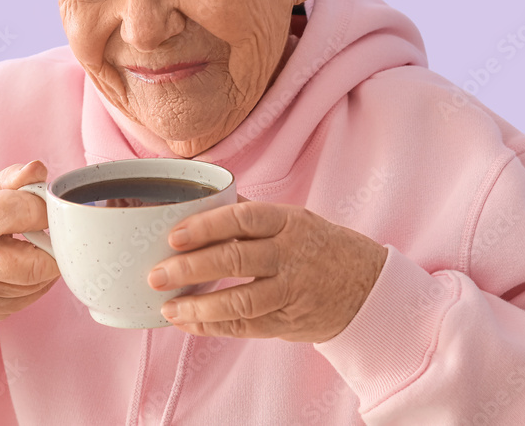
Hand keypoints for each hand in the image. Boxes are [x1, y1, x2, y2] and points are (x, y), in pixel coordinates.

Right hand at [0, 161, 60, 319]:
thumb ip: (13, 179)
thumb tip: (39, 170)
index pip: (28, 212)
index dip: (47, 208)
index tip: (49, 209)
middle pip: (40, 262)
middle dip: (55, 247)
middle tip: (50, 235)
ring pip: (38, 283)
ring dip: (47, 265)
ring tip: (34, 249)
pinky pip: (29, 299)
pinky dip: (35, 283)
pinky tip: (24, 267)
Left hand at [148, 201, 387, 342]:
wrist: (368, 287)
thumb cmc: (323, 248)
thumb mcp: (296, 220)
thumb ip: (253, 214)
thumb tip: (204, 198)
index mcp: (290, 222)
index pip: (245, 217)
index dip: (207, 225)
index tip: (174, 235)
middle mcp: (291, 254)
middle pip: (236, 259)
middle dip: (191, 267)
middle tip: (156, 275)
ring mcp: (292, 290)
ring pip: (241, 300)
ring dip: (199, 307)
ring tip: (168, 308)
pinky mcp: (289, 321)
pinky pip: (247, 327)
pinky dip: (214, 327)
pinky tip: (189, 324)